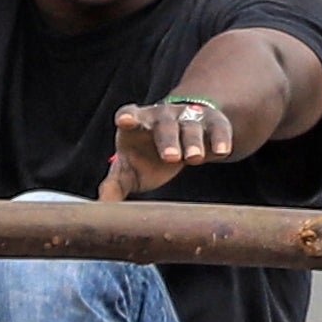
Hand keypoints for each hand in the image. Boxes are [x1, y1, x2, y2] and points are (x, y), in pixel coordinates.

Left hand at [103, 93, 240, 201]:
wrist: (182, 139)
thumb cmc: (147, 157)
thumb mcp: (129, 170)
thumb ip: (114, 185)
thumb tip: (101, 207)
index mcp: (136, 123)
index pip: (129, 115)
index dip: (128, 117)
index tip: (125, 121)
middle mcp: (162, 116)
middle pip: (164, 125)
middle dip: (167, 140)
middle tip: (170, 157)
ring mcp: (189, 117)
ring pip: (191, 127)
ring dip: (192, 142)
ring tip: (194, 159)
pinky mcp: (213, 123)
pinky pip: (217, 128)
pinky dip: (220, 138)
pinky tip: (221, 151)